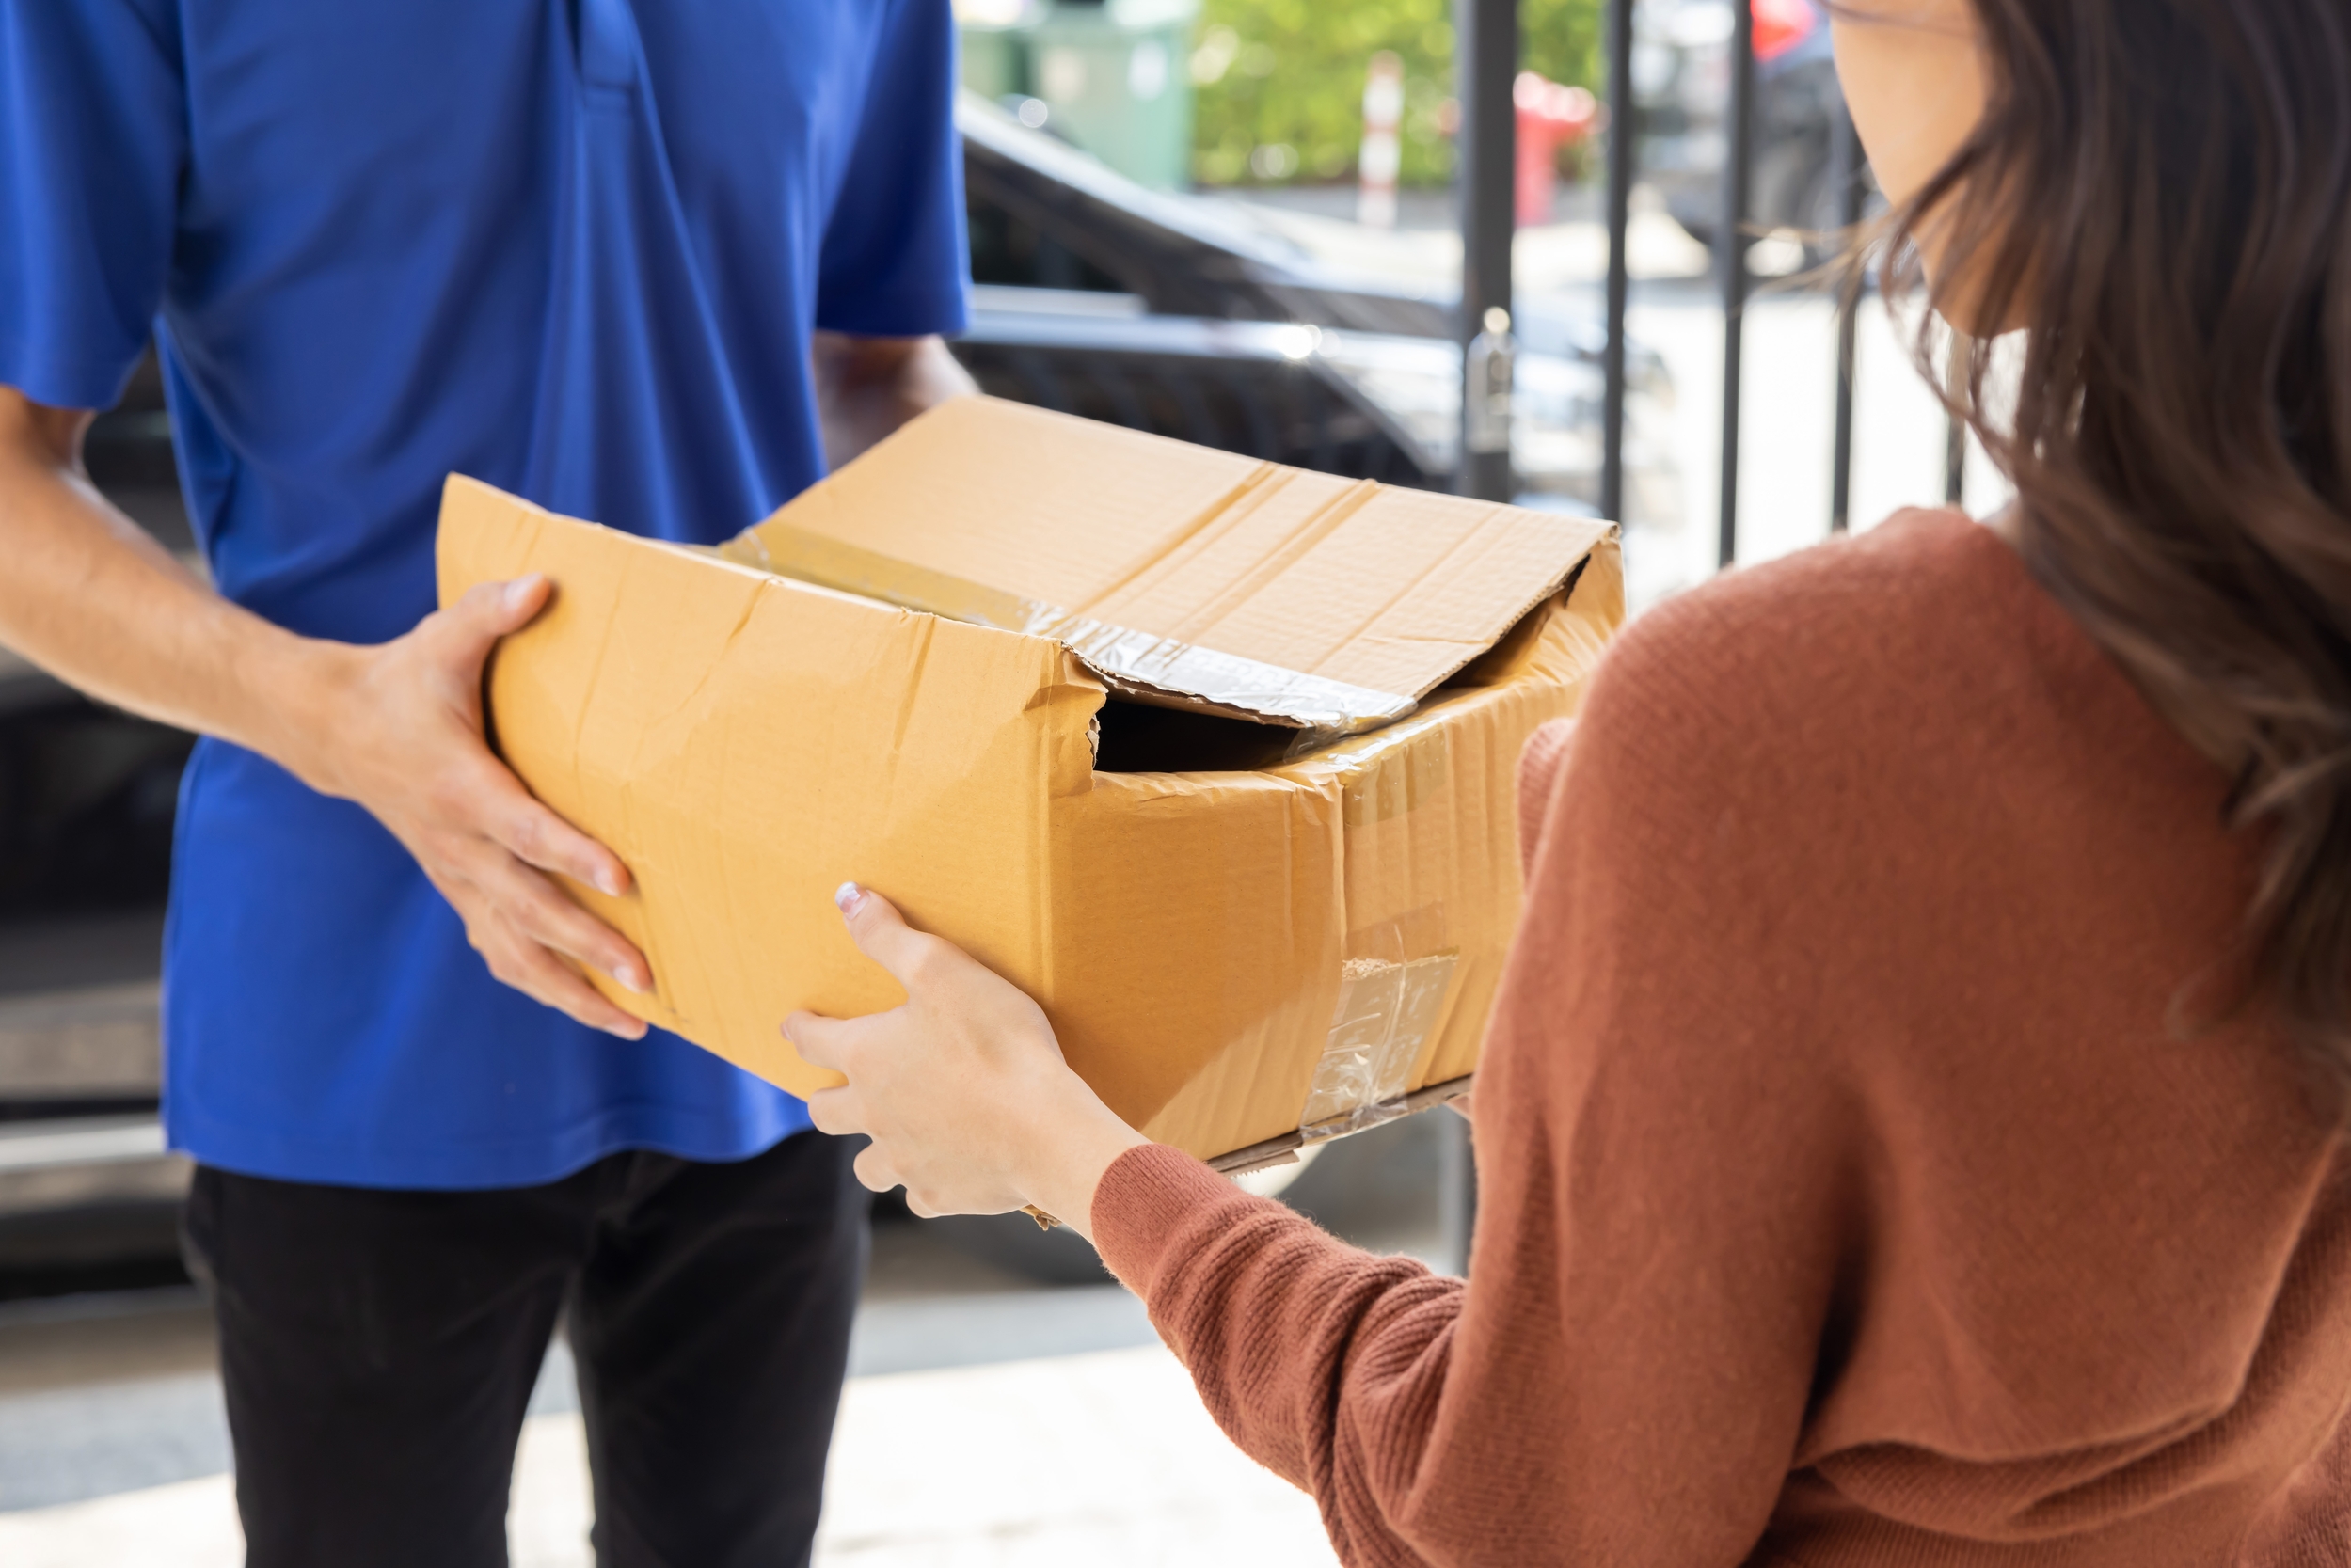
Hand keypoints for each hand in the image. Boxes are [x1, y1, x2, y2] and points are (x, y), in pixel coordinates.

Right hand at [294, 576, 651, 1037]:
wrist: (334, 729)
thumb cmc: (404, 680)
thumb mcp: (443, 637)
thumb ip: (493, 612)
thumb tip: (546, 581)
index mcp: (461, 786)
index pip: (522, 828)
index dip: (570, 854)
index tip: (625, 879)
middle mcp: (459, 844)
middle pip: (528, 908)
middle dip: (589, 945)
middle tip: (649, 976)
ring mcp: (458, 875)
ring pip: (514, 950)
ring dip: (574, 991)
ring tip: (639, 1021)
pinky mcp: (460, 889)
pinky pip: (500, 951)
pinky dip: (543, 985)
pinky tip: (592, 1011)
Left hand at [788, 884, 1146, 1236]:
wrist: (1046, 1131)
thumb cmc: (997, 1045)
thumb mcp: (943, 970)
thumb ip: (889, 936)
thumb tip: (845, 896)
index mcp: (868, 1058)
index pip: (813, 1040)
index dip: (800, 1028)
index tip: (792, 1025)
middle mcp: (874, 1115)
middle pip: (827, 1113)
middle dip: (826, 1098)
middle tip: (832, 1089)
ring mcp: (905, 1160)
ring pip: (865, 1164)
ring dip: (870, 1147)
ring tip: (888, 1135)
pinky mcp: (940, 1195)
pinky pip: (918, 1195)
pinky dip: (924, 1182)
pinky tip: (942, 1169)